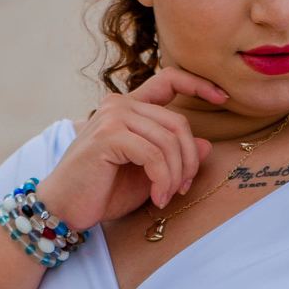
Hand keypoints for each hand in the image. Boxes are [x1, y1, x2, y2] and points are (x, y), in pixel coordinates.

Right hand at [35, 67, 227, 231]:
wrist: (65, 209)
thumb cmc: (103, 192)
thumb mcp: (148, 174)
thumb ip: (173, 156)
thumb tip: (207, 144)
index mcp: (128, 107)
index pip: (169, 80)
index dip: (198, 84)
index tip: (223, 96)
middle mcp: (119, 104)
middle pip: (178, 122)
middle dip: (189, 159)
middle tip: (184, 187)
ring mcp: (113, 116)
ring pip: (169, 140)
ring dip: (175, 175)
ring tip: (166, 196)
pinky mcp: (108, 135)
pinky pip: (154, 155)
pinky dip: (162, 179)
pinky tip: (158, 197)